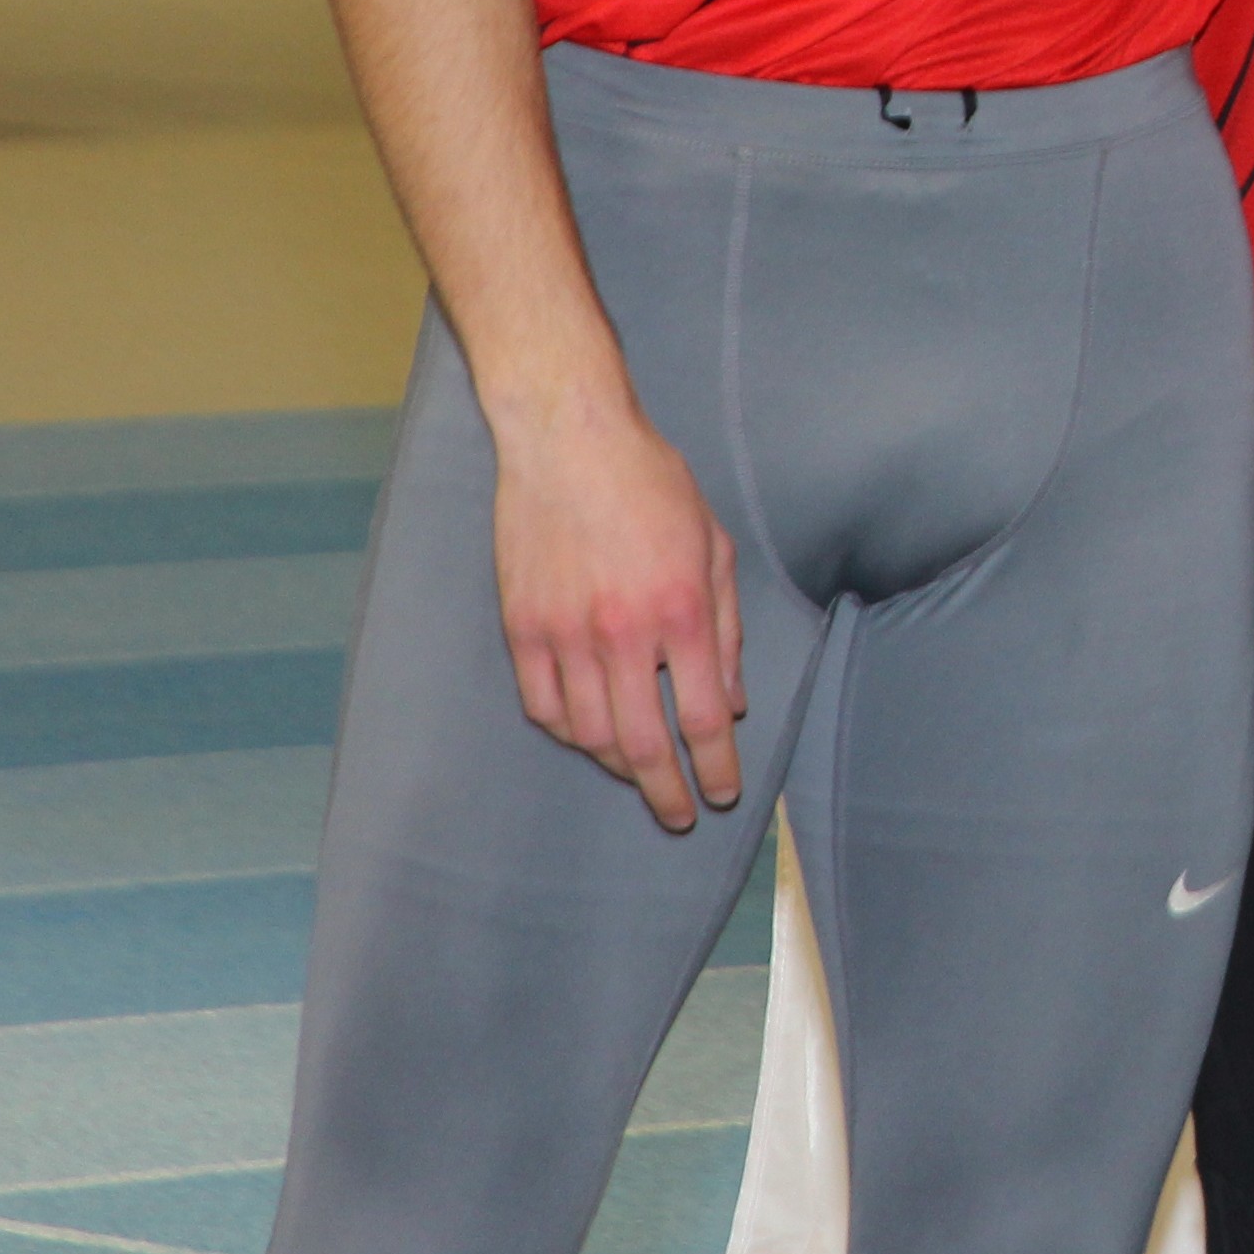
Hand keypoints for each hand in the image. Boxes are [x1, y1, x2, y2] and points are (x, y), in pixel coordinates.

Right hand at [490, 391, 748, 831]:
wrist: (570, 440)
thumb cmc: (652, 485)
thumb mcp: (714, 548)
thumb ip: (726, 630)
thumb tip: (731, 704)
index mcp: (680, 611)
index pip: (701, 719)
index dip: (716, 768)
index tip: (722, 794)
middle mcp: (622, 632)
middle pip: (642, 745)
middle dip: (667, 792)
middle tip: (680, 814)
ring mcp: (565, 633)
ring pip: (589, 735)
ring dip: (619, 766)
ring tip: (640, 772)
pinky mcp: (523, 627)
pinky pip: (543, 707)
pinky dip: (568, 732)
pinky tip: (588, 734)